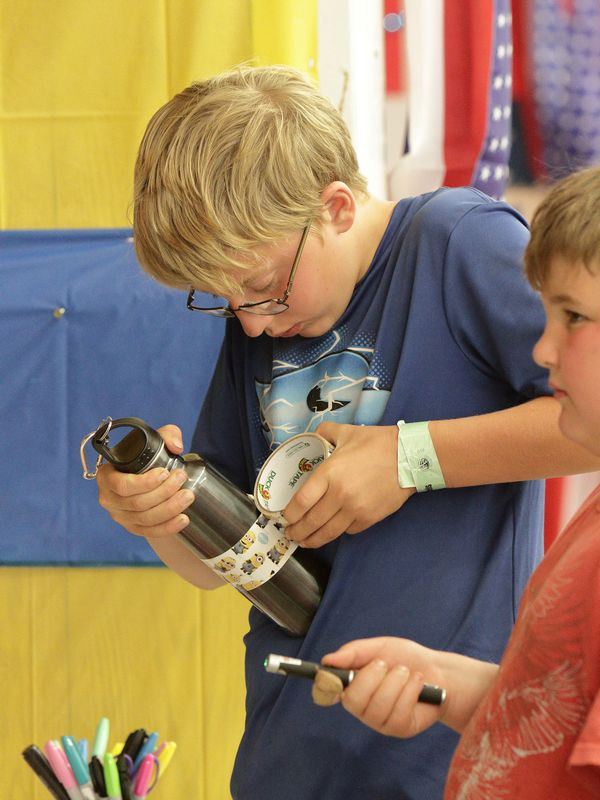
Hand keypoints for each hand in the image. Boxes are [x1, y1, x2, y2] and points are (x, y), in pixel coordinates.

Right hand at [96, 424, 194, 536]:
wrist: (146, 477)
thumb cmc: (147, 458)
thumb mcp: (155, 441)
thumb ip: (167, 435)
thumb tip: (176, 446)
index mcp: (106, 476)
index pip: (122, 485)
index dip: (144, 482)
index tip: (165, 472)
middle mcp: (109, 499)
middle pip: (137, 503)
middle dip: (164, 492)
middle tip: (182, 479)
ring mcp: (120, 516)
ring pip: (145, 518)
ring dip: (170, 508)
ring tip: (188, 496)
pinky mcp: (133, 528)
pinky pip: (150, 532)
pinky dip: (168, 527)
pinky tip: (183, 518)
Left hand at [283, 422, 414, 547]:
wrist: (410, 456)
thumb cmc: (377, 443)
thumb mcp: (346, 432)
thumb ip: (325, 433)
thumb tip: (311, 436)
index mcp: (330, 473)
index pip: (302, 501)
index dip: (290, 513)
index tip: (285, 517)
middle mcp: (340, 495)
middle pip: (312, 521)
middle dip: (297, 532)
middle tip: (290, 534)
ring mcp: (355, 509)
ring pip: (329, 532)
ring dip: (313, 540)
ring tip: (305, 541)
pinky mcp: (370, 518)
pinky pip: (348, 531)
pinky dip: (338, 532)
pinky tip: (332, 530)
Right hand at [321, 637, 445, 737]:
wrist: (437, 671)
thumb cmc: (404, 658)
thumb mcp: (379, 647)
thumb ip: (353, 652)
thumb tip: (327, 660)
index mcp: (351, 684)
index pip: (328, 691)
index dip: (326, 685)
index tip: (332, 676)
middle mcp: (361, 707)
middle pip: (352, 701)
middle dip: (371, 677)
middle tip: (386, 664)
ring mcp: (379, 721)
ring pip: (378, 707)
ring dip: (395, 682)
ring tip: (406, 672)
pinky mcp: (399, 729)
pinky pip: (398, 713)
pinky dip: (410, 691)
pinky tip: (417, 683)